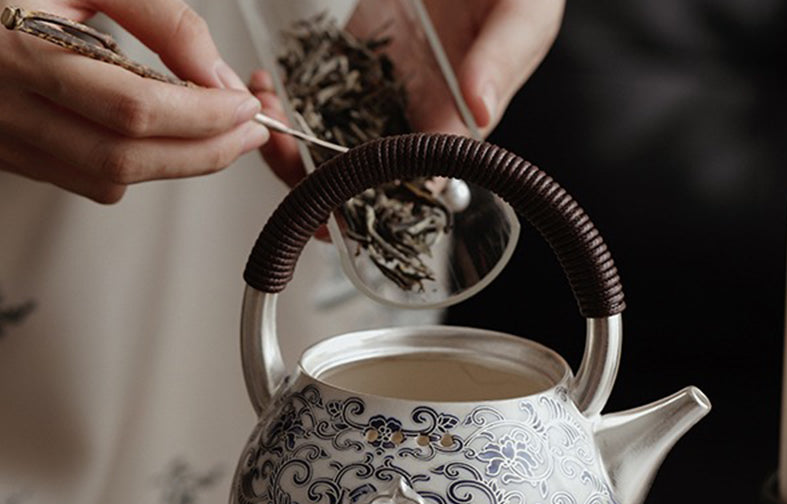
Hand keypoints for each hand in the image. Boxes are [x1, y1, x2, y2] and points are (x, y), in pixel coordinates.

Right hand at [0, 0, 268, 202]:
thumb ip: (156, 15)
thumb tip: (215, 75)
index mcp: (5, 44)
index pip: (131, 106)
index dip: (199, 113)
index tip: (241, 105)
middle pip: (124, 157)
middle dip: (201, 151)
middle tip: (245, 132)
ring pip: (108, 179)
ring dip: (175, 165)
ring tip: (214, 137)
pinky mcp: (0, 157)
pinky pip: (85, 180)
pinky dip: (135, 166)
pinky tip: (156, 139)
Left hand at [252, 0, 563, 186]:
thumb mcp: (521, 16)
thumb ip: (501, 59)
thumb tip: (479, 111)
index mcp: (455, 128)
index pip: (409, 184)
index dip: (367, 203)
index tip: (331, 199)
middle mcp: (415, 121)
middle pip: (357, 175)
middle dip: (310, 176)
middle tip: (277, 147)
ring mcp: (383, 94)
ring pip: (328, 141)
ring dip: (290, 138)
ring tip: (265, 108)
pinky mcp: (360, 61)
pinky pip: (319, 93)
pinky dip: (288, 97)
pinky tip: (268, 83)